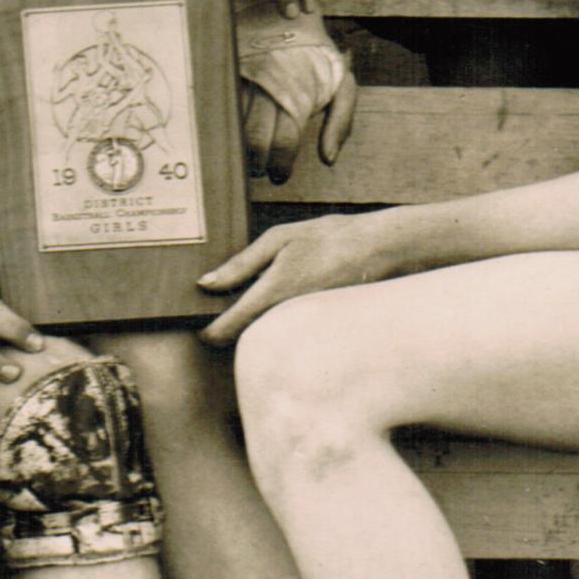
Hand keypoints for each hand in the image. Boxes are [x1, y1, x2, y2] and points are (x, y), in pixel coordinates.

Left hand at [198, 210, 400, 345]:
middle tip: (222, 305)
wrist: (379, 250)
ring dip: (253, 325)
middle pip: (243, 338)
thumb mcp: (278, 240)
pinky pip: (286, 335)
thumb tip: (207, 284)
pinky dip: (276, 324)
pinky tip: (282, 300)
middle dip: (228, 326)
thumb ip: (240, 264)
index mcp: (272, 294)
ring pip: (265, 338)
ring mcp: (303, 329)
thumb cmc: (328, 240)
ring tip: (253, 298)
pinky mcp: (316, 331)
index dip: (207, 332)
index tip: (199, 324)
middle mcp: (286, 318)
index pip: (227, 330)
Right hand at [234, 3, 358, 184]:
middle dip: (257, 163)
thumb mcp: (340, 82)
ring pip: (233, 122)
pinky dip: (220, 121)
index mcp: (299, 92)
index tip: (278, 177)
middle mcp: (269, 85)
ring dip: (236, 147)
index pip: (287, 140)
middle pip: (256, 138)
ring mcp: (243, 74)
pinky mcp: (225, 63)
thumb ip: (340, 121)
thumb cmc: (316, 54)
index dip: (281, 165)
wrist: (286, 8)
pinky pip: (217, 100)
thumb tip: (329, 160)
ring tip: (241, 157)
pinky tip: (224, 131)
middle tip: (258, 171)